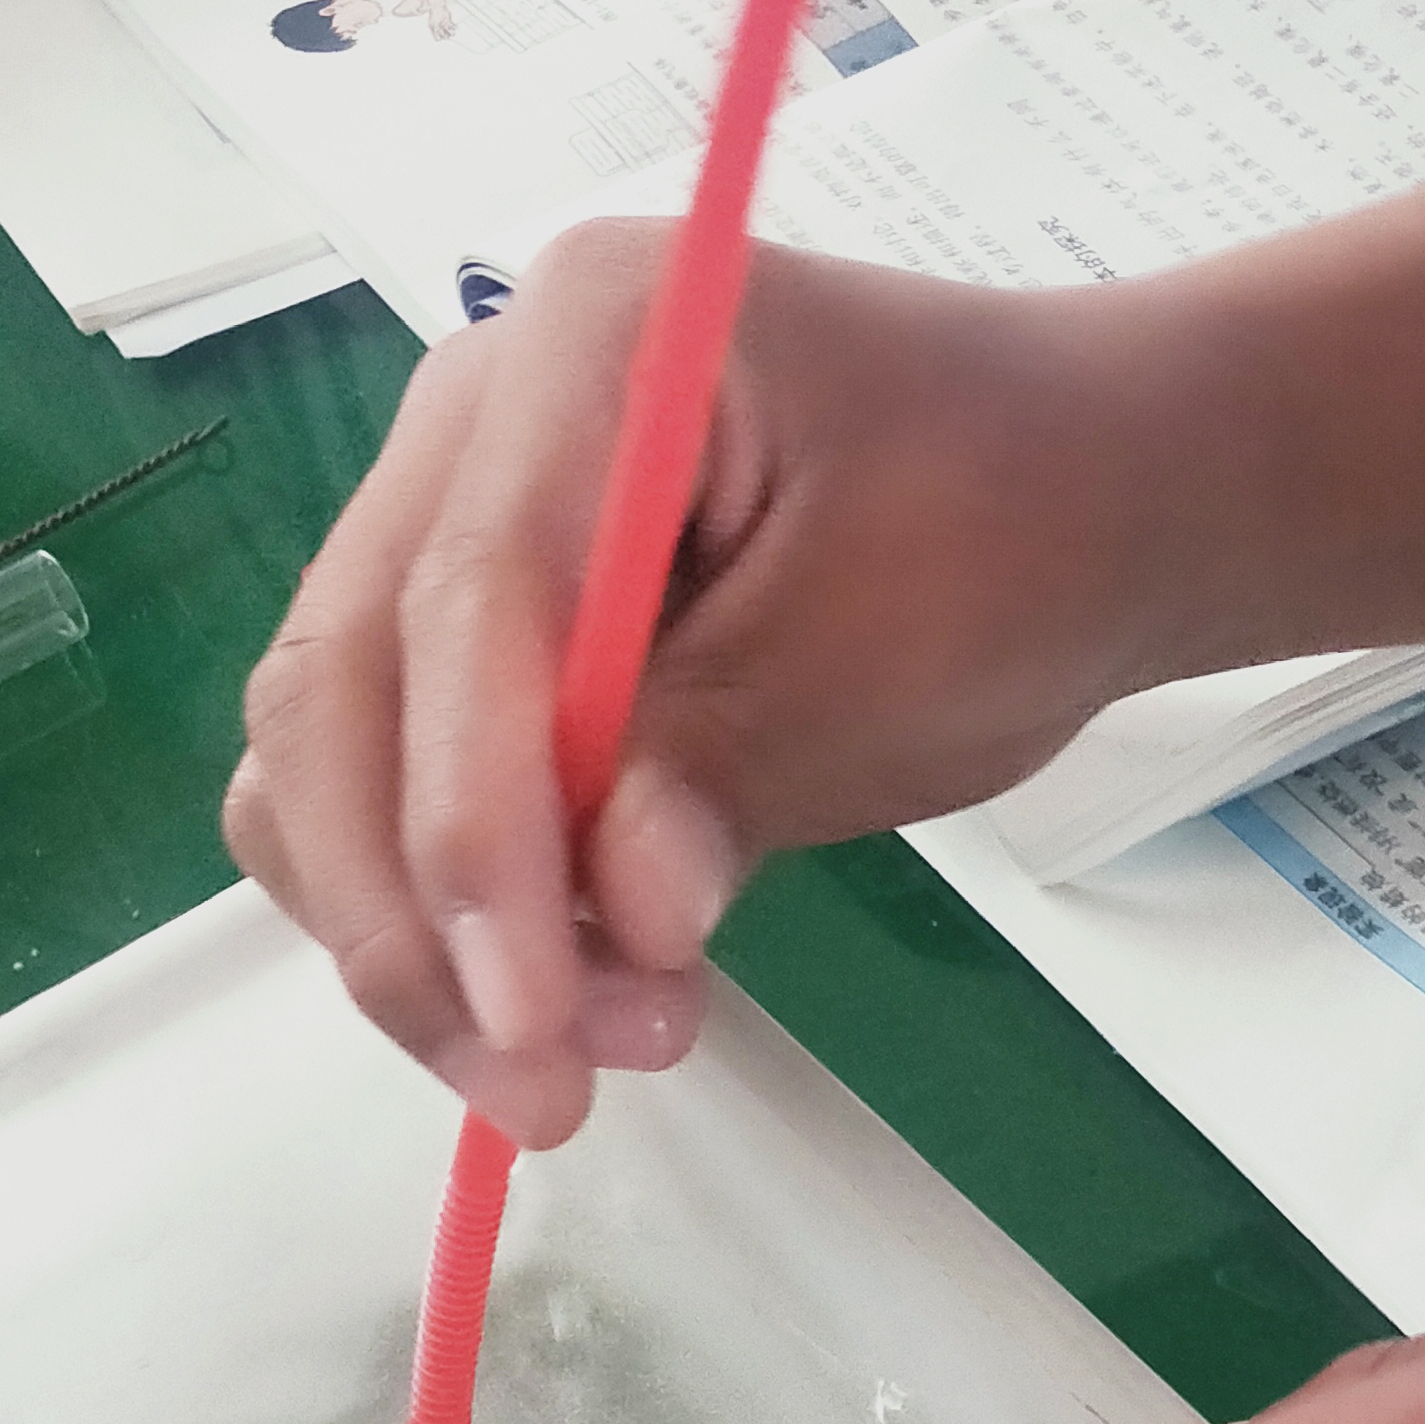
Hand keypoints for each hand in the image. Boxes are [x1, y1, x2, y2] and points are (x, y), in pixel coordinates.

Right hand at [227, 220, 1193, 1148]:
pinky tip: (568, 987)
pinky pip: (392, 775)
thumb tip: (622, 911)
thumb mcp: (897, 654)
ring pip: (334, 752)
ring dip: (419, 930)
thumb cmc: (1018, 532)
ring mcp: (454, 510)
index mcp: (588, 337)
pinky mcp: (469, 622)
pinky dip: (448, 902)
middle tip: (540, 1087)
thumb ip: (730, 769)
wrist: (1090, 498)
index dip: (473, 825)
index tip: (527, 1016)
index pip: (469, 600)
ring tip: (580, 1057)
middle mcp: (476, 408)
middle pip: (347, 680)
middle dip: (419, 911)